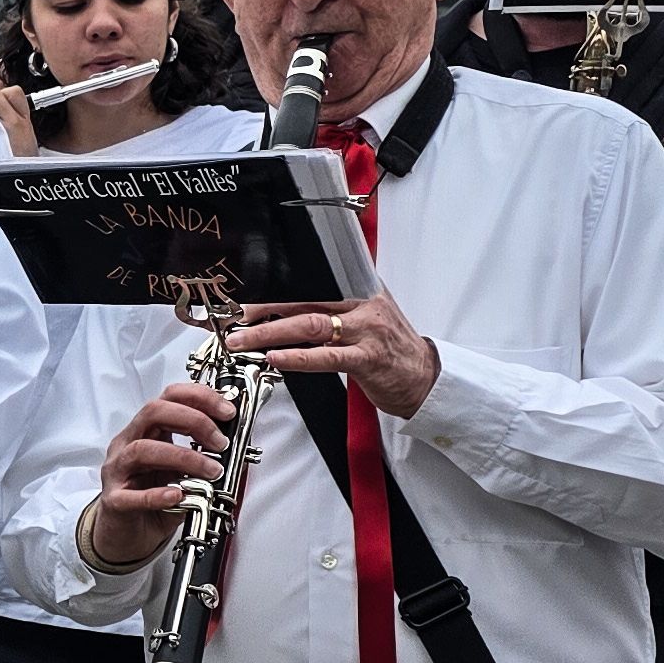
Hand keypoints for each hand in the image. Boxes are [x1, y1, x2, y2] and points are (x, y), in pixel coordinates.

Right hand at [85, 380, 236, 566]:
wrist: (126, 535)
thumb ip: (200, 458)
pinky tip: (178, 496)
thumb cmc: (153, 499)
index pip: (169, 398)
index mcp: (145, 431)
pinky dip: (157, 494)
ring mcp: (118, 471)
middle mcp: (128, 444)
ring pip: (142, 449)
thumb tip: (234, 449)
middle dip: (193, 421)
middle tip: (219, 442)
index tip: (227, 412)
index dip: (199, 398)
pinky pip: (132, 495)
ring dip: (183, 457)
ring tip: (210, 471)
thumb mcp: (181, 472)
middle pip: (153, 413)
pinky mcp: (114, 501)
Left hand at [231, 290, 440, 423]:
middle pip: (305, 301)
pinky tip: (276, 358)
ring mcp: (366, 331)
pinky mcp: (368, 358)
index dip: (278, 290)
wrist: (426, 379)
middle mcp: (364, 305)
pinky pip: (327, 356)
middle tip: (237, 316)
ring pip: (310, 325)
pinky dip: (298, 357)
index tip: (249, 297)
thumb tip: (290, 310)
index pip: (313, 283)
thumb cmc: (393, 352)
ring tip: (243, 340)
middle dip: (265, 309)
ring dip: (270, 332)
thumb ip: (336, 311)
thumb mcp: (368, 319)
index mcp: (362, 290)